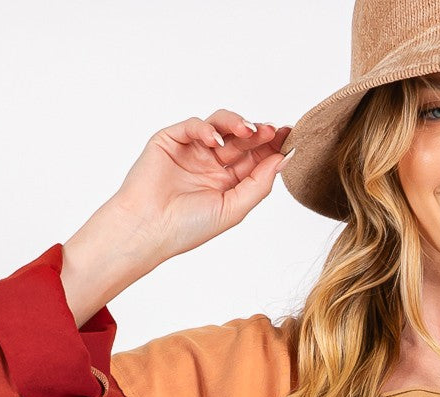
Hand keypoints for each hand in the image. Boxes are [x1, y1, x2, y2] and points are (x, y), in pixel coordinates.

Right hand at [111, 109, 292, 271]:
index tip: (290, 137)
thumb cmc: (188, 227)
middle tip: (272, 130)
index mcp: (228, 181)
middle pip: (241, 139)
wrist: (148, 229)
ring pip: (220, 125)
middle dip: (259, 132)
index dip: (272, 146)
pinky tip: (215, 141)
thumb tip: (284, 160)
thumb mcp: (234, 208)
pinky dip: (206, 128)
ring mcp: (192, 149)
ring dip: (236, 124)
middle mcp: (212, 163)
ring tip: (248, 130)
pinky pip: (194, 125)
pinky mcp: (171, 139)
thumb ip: (260, 184)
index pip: (255, 157)